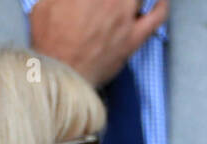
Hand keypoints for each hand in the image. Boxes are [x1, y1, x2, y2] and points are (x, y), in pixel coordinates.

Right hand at [29, 0, 168, 85]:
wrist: (61, 73)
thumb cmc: (49, 43)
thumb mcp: (43, 6)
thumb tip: (68, 0)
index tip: (93, 1)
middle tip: (109, 3)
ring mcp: (124, 15)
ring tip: (127, 4)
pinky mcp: (134, 37)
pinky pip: (158, 16)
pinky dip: (162, 4)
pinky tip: (161, 0)